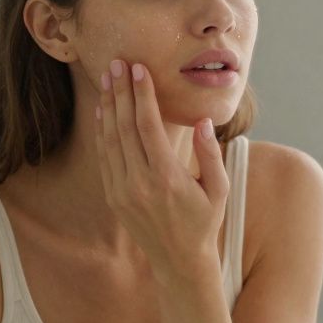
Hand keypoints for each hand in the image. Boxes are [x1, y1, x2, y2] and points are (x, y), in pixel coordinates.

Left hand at [94, 59, 228, 283]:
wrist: (179, 259)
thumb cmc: (204, 221)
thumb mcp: (219, 189)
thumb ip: (210, 154)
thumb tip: (202, 121)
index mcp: (167, 178)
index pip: (148, 127)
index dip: (142, 96)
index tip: (138, 70)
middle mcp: (140, 183)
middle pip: (124, 127)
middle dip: (121, 92)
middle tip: (117, 63)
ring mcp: (122, 190)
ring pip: (110, 139)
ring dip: (109, 106)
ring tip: (109, 79)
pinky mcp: (113, 196)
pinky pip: (105, 156)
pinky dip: (103, 130)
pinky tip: (105, 110)